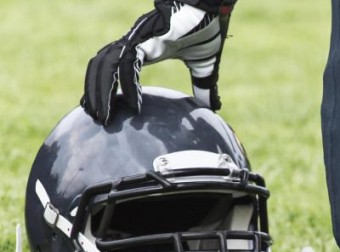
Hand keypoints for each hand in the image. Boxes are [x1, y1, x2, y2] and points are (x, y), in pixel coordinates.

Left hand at [81, 1, 233, 123]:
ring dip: (101, 92)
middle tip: (96, 118)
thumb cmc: (206, 29)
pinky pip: (128, 66)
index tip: (104, 108)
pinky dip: (129, 87)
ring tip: (104, 116)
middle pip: (101, 68)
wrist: (210, 8)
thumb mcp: (204, 66)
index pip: (113, 69)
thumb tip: (212, 108)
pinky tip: (134, 106)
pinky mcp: (143, 39)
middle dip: (94, 93)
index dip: (104, 87)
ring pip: (106, 67)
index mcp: (143, 49)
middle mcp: (133, 44)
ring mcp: (135, 40)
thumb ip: (204, 86)